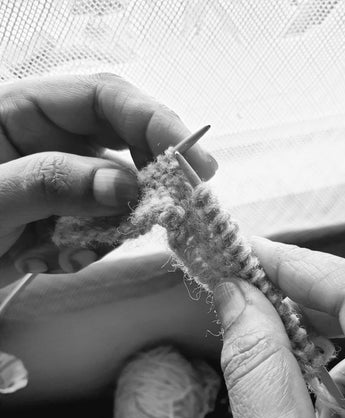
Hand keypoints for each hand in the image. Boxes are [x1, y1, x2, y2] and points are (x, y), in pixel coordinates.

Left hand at [0, 73, 216, 285]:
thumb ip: (50, 184)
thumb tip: (124, 186)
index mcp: (21, 112)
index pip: (102, 98)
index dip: (152, 119)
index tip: (190, 156)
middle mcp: (50, 141)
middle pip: (123, 144)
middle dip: (146, 181)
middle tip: (170, 211)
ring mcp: (62, 181)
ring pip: (119, 195)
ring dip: (108, 228)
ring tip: (63, 253)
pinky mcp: (67, 215)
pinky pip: (104, 226)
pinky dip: (90, 249)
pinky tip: (52, 260)